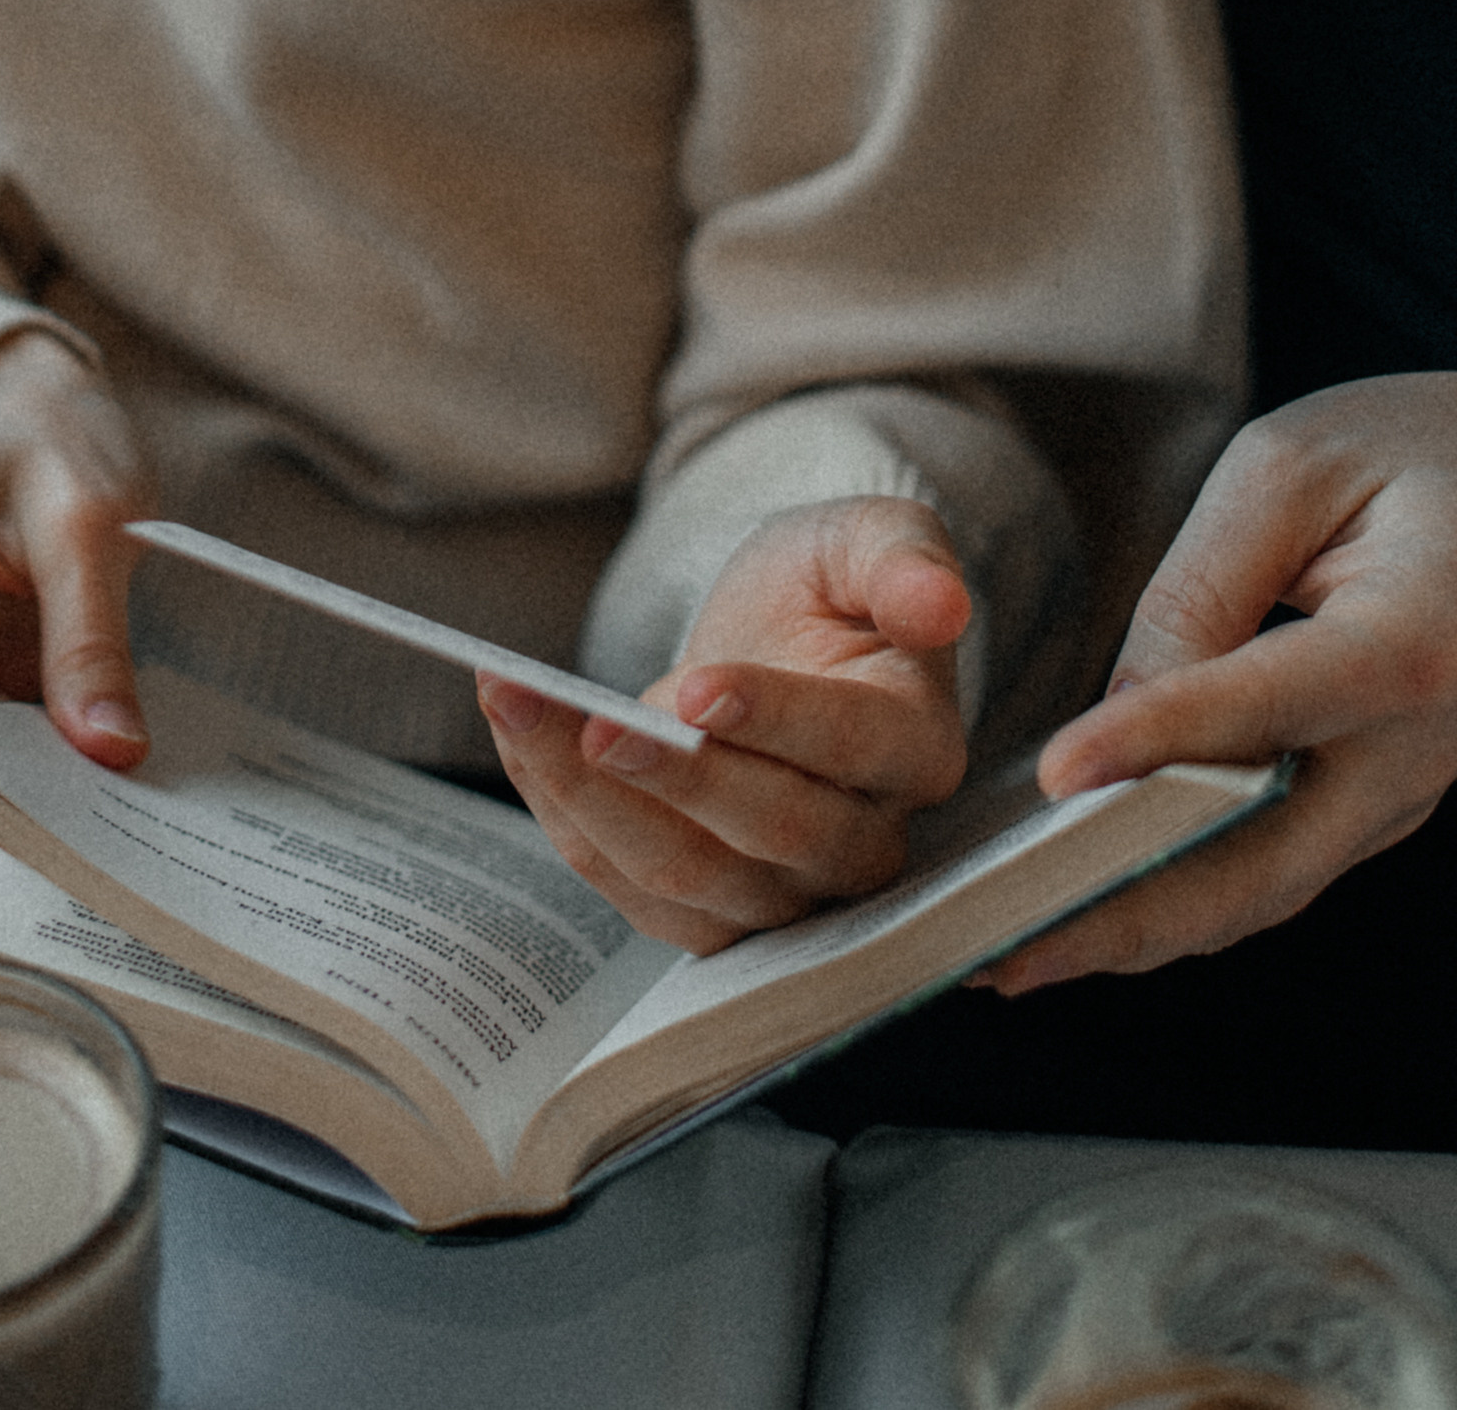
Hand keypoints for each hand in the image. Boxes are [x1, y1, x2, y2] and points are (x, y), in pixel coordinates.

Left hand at [477, 496, 971, 953]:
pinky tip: (522, 740)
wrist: (780, 643)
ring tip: (515, 706)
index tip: (694, 686)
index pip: (852, 746)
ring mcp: (790, 896)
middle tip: (590, 722)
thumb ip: (904, 560)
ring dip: (589, 798)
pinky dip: (566, 819)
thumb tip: (942, 604)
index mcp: (919, 746)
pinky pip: (632, 890)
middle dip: (670, 777)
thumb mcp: (869, 540)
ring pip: (688, 875)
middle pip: (771, 832)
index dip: (773, 719)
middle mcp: (867, 841)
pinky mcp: (716, 916)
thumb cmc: (831, 588)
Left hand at [973, 369, 1456, 995]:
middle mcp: (1411, 753)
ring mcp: (1396, 798)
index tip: (1055, 778)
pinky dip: (1176, 903)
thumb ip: (1201, 587)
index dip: (1159, 744)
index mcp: (1412, 642)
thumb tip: (1116, 717)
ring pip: (1258, 893)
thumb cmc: (1416, 456)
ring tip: (1007, 954)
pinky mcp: (1368, 809)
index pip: (1268, 706)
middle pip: (1262, 863)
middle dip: (1123, 914)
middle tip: (996, 944)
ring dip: (1135, 933)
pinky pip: (1266, 871)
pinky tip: (1082, 910)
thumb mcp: (1292, 466)